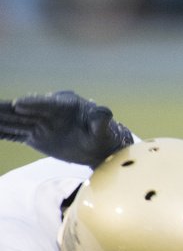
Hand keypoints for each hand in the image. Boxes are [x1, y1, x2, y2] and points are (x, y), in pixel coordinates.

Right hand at [0, 90, 133, 166]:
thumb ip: (101, 119)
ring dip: (0, 119)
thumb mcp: (104, 128)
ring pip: (15, 121)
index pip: (46, 104)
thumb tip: (104, 111)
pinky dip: (2, 132)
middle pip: (25, 111)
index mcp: (65, 106)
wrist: (98, 147)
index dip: (32, 104)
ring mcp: (39, 123)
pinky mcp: (34, 134)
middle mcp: (49, 112)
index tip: (18, 104)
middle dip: (7, 109)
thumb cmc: (103, 135)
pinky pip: (14, 133)